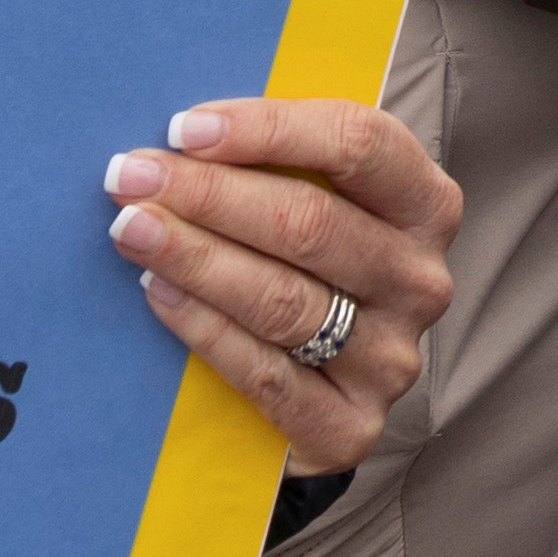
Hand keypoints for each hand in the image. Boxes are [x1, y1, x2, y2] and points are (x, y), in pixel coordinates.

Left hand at [106, 95, 463, 474]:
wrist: (323, 389)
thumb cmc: (309, 266)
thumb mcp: (323, 201)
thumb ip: (279, 165)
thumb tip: (186, 134)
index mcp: (426, 205)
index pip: (359, 145)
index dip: (269, 130)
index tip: (185, 129)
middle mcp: (420, 280)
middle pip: (311, 223)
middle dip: (209, 194)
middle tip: (132, 179)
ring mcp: (391, 358)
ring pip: (283, 299)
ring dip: (196, 257)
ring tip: (131, 230)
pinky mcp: (351, 427)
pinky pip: (265, 373)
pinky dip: (204, 328)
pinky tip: (160, 292)